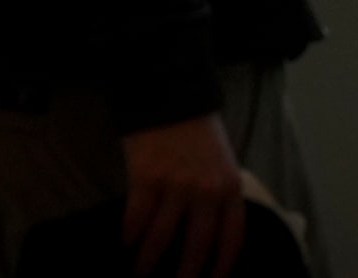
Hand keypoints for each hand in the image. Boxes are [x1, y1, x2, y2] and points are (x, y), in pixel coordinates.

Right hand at [121, 113, 245, 277]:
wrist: (173, 97)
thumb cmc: (198, 133)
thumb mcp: (221, 163)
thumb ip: (219, 195)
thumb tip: (210, 234)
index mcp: (230, 186)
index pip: (233, 236)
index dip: (224, 264)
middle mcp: (207, 190)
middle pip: (198, 245)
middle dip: (185, 273)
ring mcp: (177, 184)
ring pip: (161, 237)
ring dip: (148, 261)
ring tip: (139, 274)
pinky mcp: (147, 177)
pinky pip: (137, 217)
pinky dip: (129, 235)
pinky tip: (124, 244)